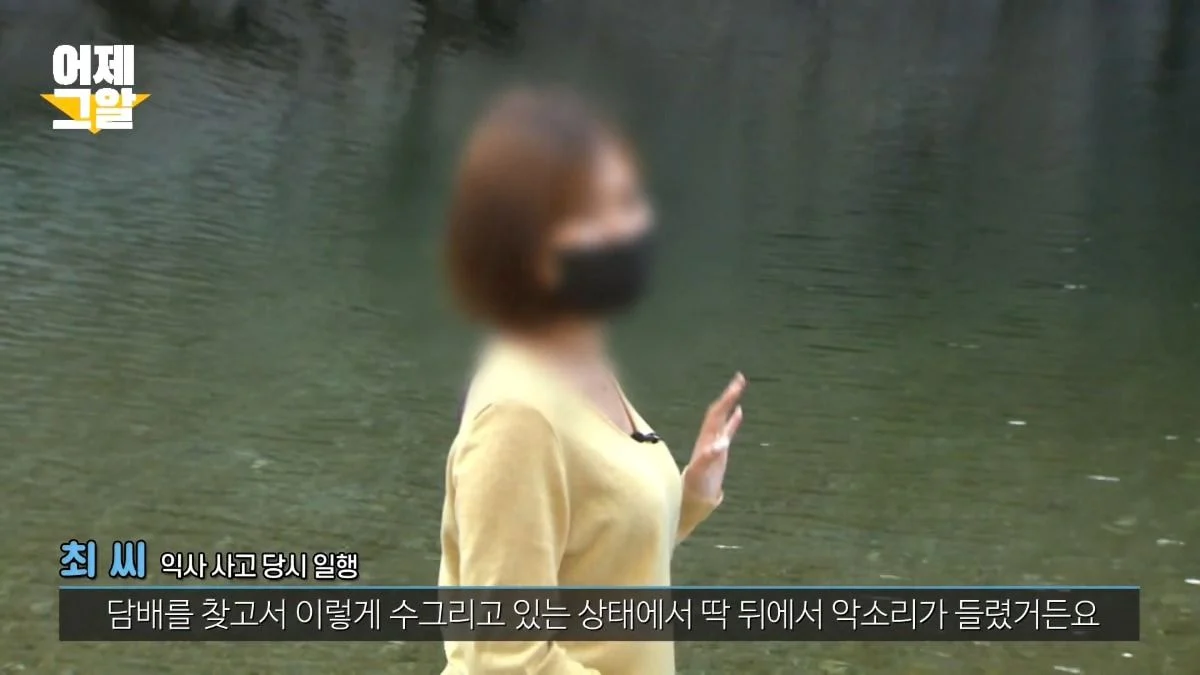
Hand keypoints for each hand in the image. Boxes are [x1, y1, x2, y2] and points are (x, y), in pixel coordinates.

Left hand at [683, 372, 745, 501]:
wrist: (694, 496)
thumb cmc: (696, 486)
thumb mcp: (701, 472)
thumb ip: (709, 458)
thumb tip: (720, 444)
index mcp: (706, 438)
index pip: (716, 414)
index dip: (725, 400)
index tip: (735, 386)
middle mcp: (709, 436)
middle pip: (719, 410)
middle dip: (729, 394)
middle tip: (740, 378)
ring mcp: (715, 441)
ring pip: (724, 417)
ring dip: (731, 402)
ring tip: (739, 386)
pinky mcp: (720, 449)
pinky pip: (728, 430)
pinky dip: (733, 419)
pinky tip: (740, 410)